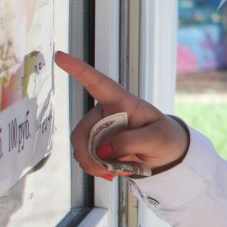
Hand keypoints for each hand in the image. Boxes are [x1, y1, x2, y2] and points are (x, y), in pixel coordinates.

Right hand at [54, 51, 190, 179]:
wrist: (166, 155)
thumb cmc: (164, 138)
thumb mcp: (156, 139)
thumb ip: (131, 142)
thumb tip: (102, 151)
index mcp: (122, 101)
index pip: (97, 82)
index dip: (78, 69)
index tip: (60, 56)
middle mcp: (106, 112)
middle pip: (83, 130)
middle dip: (90, 154)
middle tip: (108, 170)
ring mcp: (100, 129)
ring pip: (81, 146)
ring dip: (94, 164)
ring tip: (116, 171)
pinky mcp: (97, 144)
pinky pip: (86, 157)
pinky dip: (95, 168)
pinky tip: (111, 171)